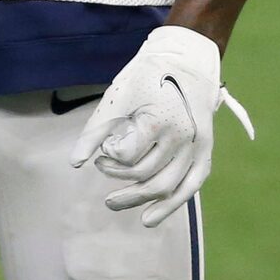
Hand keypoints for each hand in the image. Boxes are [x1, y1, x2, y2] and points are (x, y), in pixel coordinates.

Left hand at [71, 25, 234, 226]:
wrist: (187, 61)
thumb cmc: (148, 76)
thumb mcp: (118, 97)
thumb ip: (96, 131)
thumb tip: (75, 163)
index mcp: (159, 121)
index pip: (127, 156)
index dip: (109, 156)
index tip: (104, 147)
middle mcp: (182, 137)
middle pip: (145, 175)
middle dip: (118, 178)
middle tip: (101, 170)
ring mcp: (197, 146)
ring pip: (166, 186)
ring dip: (138, 198)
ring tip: (113, 202)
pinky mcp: (205, 150)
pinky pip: (191, 185)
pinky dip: (171, 205)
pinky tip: (149, 219)